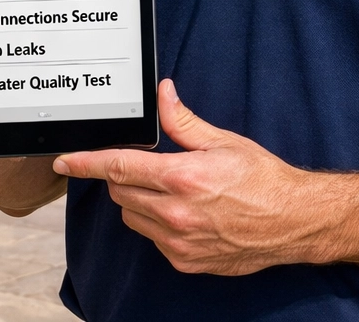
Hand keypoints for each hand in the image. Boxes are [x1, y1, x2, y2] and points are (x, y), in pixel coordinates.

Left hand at [53, 79, 329, 274]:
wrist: (294, 223)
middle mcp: (176, 213)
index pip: (118, 166)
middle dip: (123, 174)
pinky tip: (182, 213)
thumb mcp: (223, 142)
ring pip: (131, 216)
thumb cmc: (264, 180)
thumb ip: (182, 121)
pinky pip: (151, 238)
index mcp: (182, 177)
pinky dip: (155, 223)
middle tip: (148, 165)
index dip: (85, 163)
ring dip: (137, 200)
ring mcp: (179, 241)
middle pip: (120, 190)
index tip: (64, 161)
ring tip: (168, 189)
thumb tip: (162, 96)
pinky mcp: (185, 261)